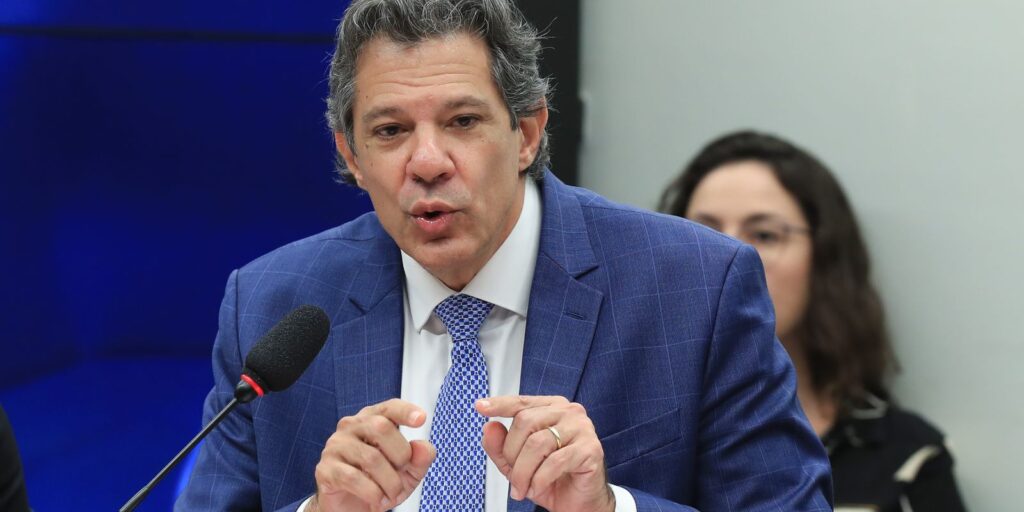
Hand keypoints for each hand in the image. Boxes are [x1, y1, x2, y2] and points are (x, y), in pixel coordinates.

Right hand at [311, 399, 435, 511]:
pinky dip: (372, 493)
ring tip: (391, 494)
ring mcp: (335, 446)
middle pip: (381, 427)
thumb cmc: (379, 482)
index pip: (389, 408)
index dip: (405, 411)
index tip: (421, 419)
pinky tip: (377, 499)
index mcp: (372, 420)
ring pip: (371, 457)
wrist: (352, 509)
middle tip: (402, 474)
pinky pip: (353, 477)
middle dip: (400, 455)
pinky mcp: (325, 469)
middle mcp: (351, 427)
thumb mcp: (408, 473)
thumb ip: (420, 458)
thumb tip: (423, 447)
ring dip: (389, 482)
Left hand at [476, 396, 614, 511]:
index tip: (481, 407)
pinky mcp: (590, 449)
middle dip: (512, 454)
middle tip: (513, 477)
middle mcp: (568, 412)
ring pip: (538, 443)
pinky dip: (539, 479)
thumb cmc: (551, 478)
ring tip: (522, 487)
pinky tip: (537, 487)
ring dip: (523, 472)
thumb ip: (500, 445)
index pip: (521, 402)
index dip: (500, 404)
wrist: (578, 502)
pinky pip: (555, 462)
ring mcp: (582, 428)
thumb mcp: (517, 463)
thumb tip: (489, 427)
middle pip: (525, 421)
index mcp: (551, 408)